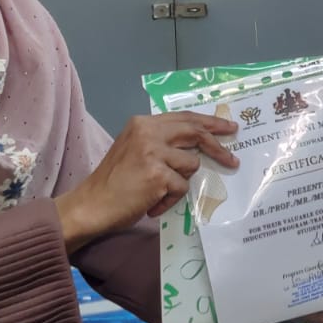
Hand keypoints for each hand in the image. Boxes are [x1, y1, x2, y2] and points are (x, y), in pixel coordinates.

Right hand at [55, 112, 237, 250]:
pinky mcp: (158, 175)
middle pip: (195, 133)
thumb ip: (160, 142)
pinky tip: (152, 204)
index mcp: (143, 123)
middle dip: (217, 147)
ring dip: (179, 182)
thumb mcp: (134, 150)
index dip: (209, 122)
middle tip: (231, 159)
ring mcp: (153, 152)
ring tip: (157, 192)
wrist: (92, 205)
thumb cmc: (114, 182)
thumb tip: (197, 146)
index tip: (228, 128)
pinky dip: (170, 200)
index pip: (184, 117)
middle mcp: (148, 132)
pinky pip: (181, 187)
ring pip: (190, 164)